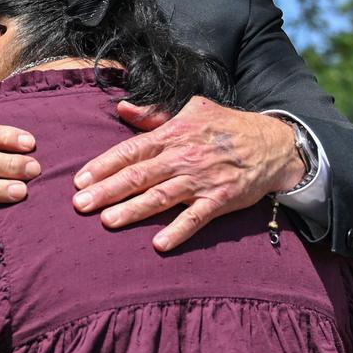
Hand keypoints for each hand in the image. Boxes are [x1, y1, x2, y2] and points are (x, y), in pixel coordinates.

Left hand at [71, 97, 305, 251]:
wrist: (273, 143)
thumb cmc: (227, 127)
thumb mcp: (193, 110)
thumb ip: (155, 115)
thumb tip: (123, 108)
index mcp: (174, 134)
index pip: (132, 150)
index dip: (104, 165)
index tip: (80, 180)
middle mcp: (184, 157)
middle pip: (139, 175)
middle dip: (107, 190)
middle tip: (80, 205)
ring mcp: (202, 180)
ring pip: (161, 197)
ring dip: (133, 210)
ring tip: (107, 221)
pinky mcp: (221, 200)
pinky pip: (196, 218)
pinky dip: (178, 231)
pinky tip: (159, 244)